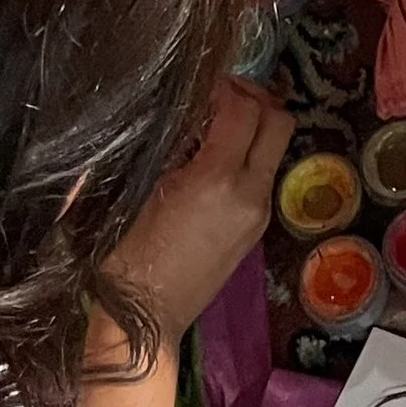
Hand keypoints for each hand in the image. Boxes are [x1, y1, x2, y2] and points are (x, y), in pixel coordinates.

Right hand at [101, 80, 291, 342]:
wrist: (144, 322)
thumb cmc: (126, 259)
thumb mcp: (138, 189)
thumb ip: (169, 145)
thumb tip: (186, 110)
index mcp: (218, 179)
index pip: (243, 109)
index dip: (225, 86)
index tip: (202, 84)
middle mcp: (250, 193)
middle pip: (278, 120)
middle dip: (254, 97)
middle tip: (220, 94)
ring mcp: (259, 213)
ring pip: (275, 148)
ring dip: (253, 126)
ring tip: (212, 126)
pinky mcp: (256, 230)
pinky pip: (263, 176)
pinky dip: (248, 155)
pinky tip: (211, 161)